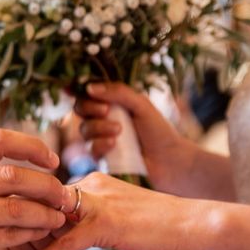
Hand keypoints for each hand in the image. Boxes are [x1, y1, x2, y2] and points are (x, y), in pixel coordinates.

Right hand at [0, 129, 68, 249]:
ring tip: (59, 217)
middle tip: (65, 195)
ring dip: (45, 213)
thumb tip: (23, 168)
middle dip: (47, 185)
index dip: (31, 146)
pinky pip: (8, 234)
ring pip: (15, 206)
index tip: (52, 160)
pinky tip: (40, 234)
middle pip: (12, 174)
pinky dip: (30, 233)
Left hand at [14, 173, 206, 249]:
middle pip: (38, 206)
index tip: (1, 235)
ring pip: (46, 223)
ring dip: (19, 244)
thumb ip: (93, 221)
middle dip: (12, 229)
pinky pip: (64, 244)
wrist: (197, 225)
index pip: (44, 197)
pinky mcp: (105, 224)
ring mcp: (96, 203)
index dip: (22, 217)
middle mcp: (89, 187)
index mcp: (90, 183)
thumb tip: (69, 233)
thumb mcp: (120, 218)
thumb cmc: (162, 226)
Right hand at [76, 83, 196, 192]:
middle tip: (106, 110)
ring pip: (84, 129)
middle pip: (80, 109)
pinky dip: (100, 144)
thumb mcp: (141, 105)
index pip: (89, 93)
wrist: (169, 161)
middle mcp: (104, 120)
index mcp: (113, 103)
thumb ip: (118, 92)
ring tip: (119, 131)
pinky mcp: (101, 159)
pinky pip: (90, 149)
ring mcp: (101, 139)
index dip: (84, 92)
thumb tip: (89, 88)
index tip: (91, 93)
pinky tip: (114, 145)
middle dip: (90, 108)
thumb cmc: (158, 131)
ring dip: (99, 127)